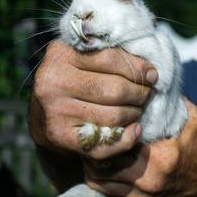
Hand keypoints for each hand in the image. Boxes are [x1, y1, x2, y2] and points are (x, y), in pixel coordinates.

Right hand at [30, 39, 157, 159]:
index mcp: (62, 54)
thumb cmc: (75, 77)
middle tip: (146, 94)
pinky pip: (103, 143)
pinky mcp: (59, 136)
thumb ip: (113, 54)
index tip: (153, 75)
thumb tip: (151, 72)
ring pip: (113, 116)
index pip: (112, 60)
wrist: (44, 110)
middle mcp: (53, 82)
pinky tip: (135, 129)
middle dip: (139, 93)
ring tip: (138, 109)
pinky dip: (126, 139)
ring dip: (134, 114)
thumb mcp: (86, 56)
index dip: (138, 69)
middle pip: (115, 90)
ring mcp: (55, 111)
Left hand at [83, 99, 196, 196]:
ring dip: (94, 166)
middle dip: (94, 151)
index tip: (105, 121)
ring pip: (99, 184)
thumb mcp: (193, 119)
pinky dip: (104, 180)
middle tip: (94, 135)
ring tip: (97, 149)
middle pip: (101, 168)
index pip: (119, 145)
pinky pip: (108, 194)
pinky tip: (109, 165)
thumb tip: (155, 81)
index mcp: (160, 159)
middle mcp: (148, 183)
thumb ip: (174, 101)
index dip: (108, 133)